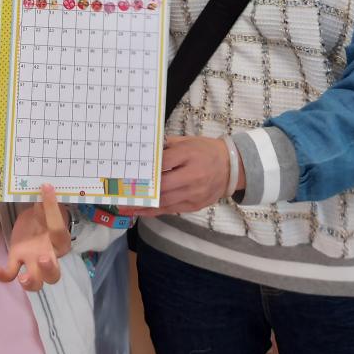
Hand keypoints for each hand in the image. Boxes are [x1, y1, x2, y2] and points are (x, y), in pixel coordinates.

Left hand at [0, 184, 71, 291]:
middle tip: (41, 258)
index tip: (46, 189)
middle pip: (54, 274)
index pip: (58, 230)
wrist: (37, 222)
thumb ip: (45, 203)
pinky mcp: (17, 260)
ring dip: (31, 282)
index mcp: (60, 241)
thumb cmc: (44, 217)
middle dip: (48, 269)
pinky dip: (3, 276)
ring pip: (36, 282)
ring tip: (23, 277)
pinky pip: (11, 274)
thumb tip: (44, 186)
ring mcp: (32, 262)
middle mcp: (49, 256)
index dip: (53, 209)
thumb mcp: (46, 208)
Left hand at [120, 135, 238, 217]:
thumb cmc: (205, 151)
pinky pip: (171, 210)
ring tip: (124, 206)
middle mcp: (193, 176)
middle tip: (121, 191)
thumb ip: (166, 146)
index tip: (129, 170)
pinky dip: (154, 211)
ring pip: (165, 201)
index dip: (146, 168)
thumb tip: (144, 151)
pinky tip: (140, 211)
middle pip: (163, 185)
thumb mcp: (187, 142)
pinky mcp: (195, 205)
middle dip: (142, 189)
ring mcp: (194, 193)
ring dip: (144, 204)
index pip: (163, 162)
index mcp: (190, 155)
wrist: (232, 168)